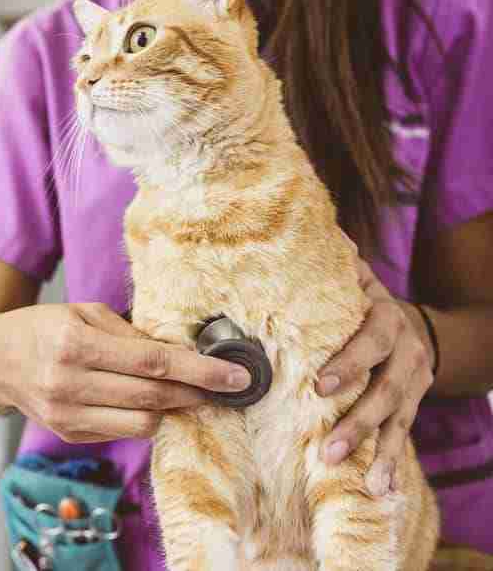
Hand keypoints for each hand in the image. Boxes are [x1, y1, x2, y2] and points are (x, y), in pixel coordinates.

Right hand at [0, 303, 252, 442]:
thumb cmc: (41, 327)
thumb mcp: (83, 313)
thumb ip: (130, 334)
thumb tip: (180, 353)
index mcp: (73, 344)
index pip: (152, 363)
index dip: (200, 371)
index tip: (235, 377)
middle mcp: (68, 384)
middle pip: (153, 396)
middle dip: (196, 393)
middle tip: (224, 386)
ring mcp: (67, 415)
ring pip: (142, 423)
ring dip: (171, 408)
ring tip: (185, 392)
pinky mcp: (68, 434)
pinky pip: (122, 431)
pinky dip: (143, 416)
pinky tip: (150, 401)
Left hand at [316, 260, 434, 495]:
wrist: (416, 324)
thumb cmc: (364, 302)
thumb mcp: (356, 279)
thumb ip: (334, 263)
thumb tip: (307, 232)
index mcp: (387, 320)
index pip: (370, 342)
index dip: (348, 363)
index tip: (320, 386)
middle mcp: (407, 354)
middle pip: (387, 391)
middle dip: (359, 422)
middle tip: (329, 449)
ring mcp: (414, 384)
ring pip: (399, 421)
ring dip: (378, 452)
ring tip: (361, 481)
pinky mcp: (413, 407)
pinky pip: (404, 438)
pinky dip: (394, 464)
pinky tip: (383, 490)